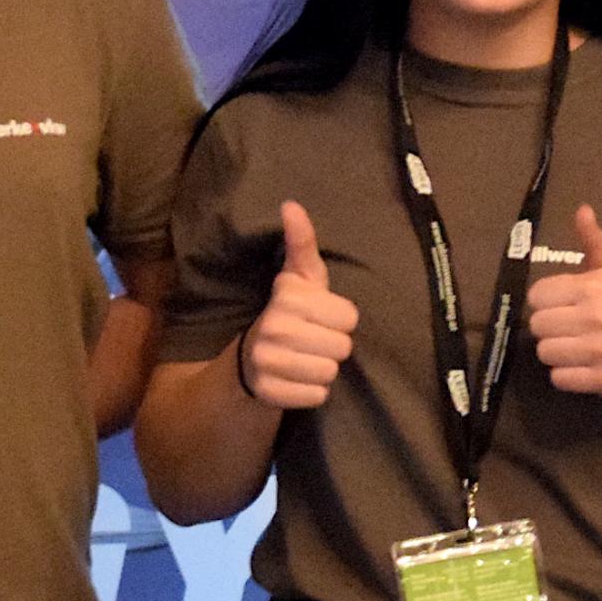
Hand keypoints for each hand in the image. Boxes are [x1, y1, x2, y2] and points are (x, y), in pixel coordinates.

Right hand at [242, 199, 360, 410]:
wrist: (252, 359)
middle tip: (312, 340)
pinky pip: (318, 396)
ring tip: (305, 359)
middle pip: (343, 347)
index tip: (320, 317)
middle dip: (333, 345)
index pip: (350, 317)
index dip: (340, 319)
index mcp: (287, 296)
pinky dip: (312, 391)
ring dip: (323, 368)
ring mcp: (268, 362)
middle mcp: (274, 327)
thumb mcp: (299, 277)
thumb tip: (291, 204)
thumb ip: (302, 242)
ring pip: (331, 372)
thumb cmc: (290, 312)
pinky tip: (296, 379)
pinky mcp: (269, 393)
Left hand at [528, 204, 601, 397]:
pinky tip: (581, 365)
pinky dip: (565, 375)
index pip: (537, 295)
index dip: (546, 300)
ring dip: (555, 351)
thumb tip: (582, 209)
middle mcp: (595, 318)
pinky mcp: (601, 379)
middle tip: (567, 327)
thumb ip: (593, 240)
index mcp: (594, 288)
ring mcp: (598, 351)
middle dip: (549, 327)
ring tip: (573, 346)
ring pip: (545, 352)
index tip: (562, 304)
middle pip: (537, 325)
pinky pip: (558, 378)